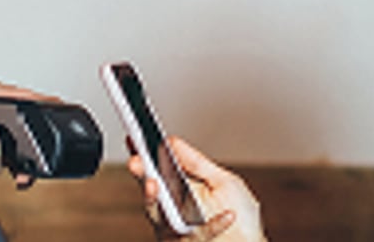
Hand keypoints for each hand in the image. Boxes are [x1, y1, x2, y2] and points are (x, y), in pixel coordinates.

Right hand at [128, 137, 265, 241]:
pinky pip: (199, 236)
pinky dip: (214, 226)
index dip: (142, 158)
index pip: (155, 174)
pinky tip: (228, 216)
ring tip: (155, 184)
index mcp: (179, 193)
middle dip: (142, 178)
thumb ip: (196, 164)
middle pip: (152, 197)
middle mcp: (173, 214)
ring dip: (158, 201)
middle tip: (136, 164)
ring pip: (162, 219)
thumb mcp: (223, 181)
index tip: (133, 141)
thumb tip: (171, 141)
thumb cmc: (241, 215)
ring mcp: (177, 234)